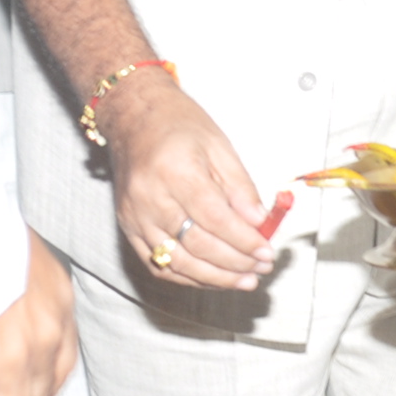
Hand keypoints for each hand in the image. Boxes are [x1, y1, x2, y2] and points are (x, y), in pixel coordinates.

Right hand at [99, 73, 275, 291]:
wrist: (133, 116)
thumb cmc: (178, 124)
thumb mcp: (219, 146)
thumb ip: (240, 188)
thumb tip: (260, 224)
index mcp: (174, 170)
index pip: (215, 219)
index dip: (244, 241)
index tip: (267, 252)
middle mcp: (149, 197)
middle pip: (197, 245)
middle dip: (235, 263)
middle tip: (262, 267)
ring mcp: (135, 216)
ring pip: (178, 263)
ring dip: (215, 278)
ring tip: (245, 279)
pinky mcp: (128, 228)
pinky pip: (159, 265)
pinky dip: (189, 277)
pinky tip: (214, 277)